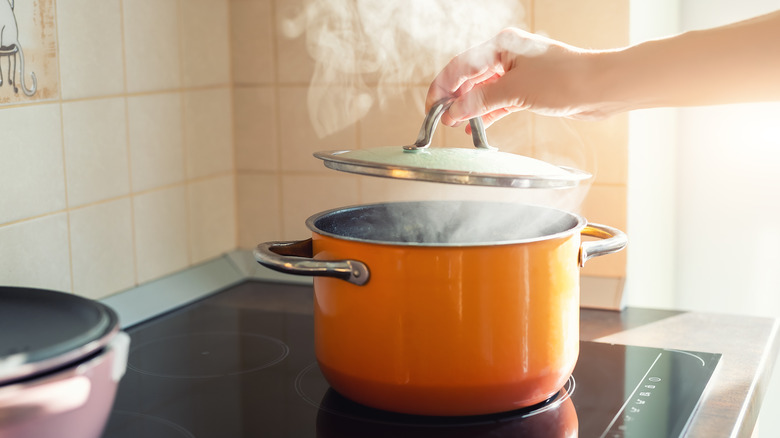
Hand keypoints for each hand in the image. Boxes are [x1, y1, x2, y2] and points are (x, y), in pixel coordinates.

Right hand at [426, 28, 604, 130]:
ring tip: (454, 125)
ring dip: (469, 108)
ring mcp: (517, 73)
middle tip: (440, 119)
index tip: (432, 108)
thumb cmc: (565, 79)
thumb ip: (481, 101)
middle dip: (453, 99)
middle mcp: (507, 56)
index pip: (460, 66)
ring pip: (483, 91)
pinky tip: (475, 126)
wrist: (600, 88)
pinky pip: (498, 101)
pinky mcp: (527, 90)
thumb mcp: (515, 91)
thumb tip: (453, 112)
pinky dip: (486, 113)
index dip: (443, 88)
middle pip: (469, 78)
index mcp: (501, 45)